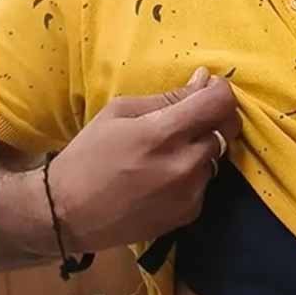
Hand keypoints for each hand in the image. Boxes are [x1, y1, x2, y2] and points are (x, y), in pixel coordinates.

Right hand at [41, 68, 240, 252]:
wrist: (67, 215)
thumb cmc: (89, 155)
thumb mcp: (120, 112)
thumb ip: (169, 97)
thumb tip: (204, 79)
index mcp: (164, 133)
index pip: (221, 103)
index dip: (220, 91)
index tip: (208, 88)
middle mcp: (185, 164)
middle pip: (227, 128)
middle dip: (215, 116)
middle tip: (190, 117)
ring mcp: (191, 192)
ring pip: (218, 155)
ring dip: (203, 146)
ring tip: (170, 150)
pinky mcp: (191, 213)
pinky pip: (206, 181)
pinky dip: (193, 172)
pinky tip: (165, 176)